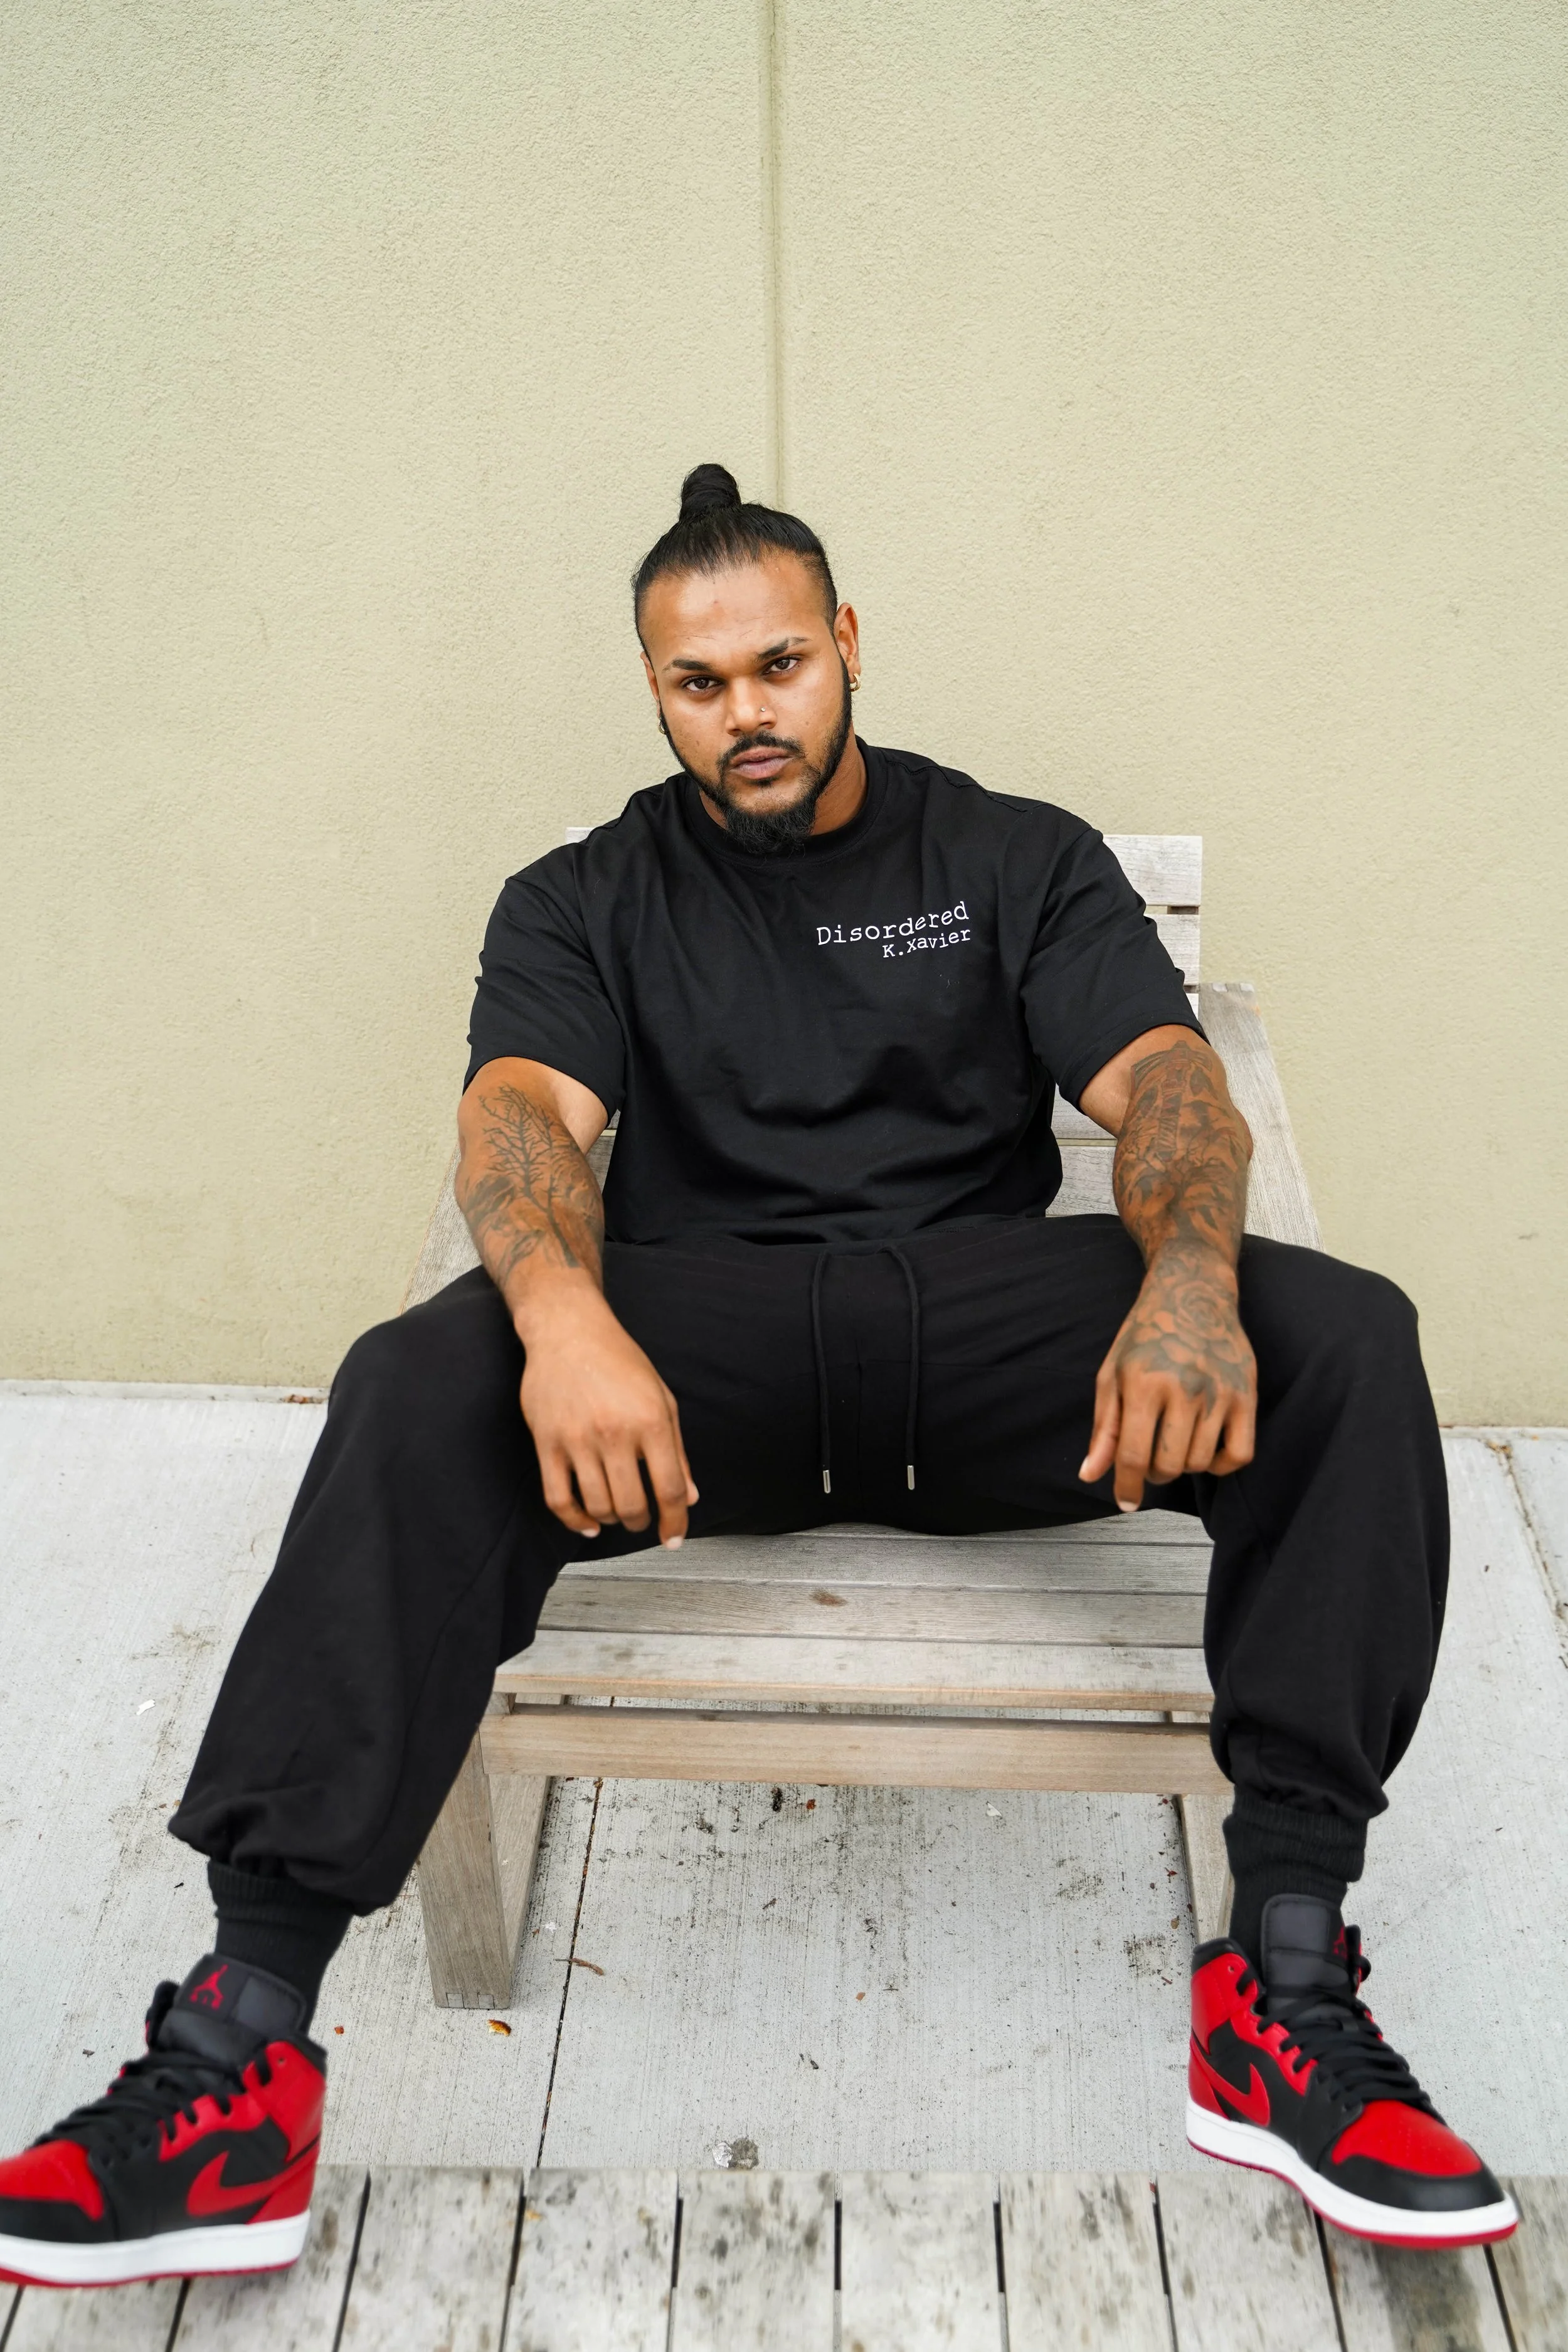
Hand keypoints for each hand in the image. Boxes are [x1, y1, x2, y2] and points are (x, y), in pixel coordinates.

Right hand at [518, 1288, 698, 1544]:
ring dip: (611, 1521)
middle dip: (640, 1522)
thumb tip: (688, 1497)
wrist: (567, 1330)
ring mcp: (577, 1440)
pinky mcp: (546, 1443)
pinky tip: (587, 1525)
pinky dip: (574, 1521)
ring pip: (597, 1506)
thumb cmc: (619, 1360)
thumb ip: (676, 1451)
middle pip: (631, 1505)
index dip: (675, 1521)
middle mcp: (614, 1433)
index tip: (674, 1537)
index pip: (668, 1489)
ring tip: (616, 1513)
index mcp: (650, 1421)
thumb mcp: (661, 1399)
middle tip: (642, 1519)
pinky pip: (558, 1498)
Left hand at [1078, 1246, 1255, 1511]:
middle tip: (1148, 1456)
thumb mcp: (1112, 1375)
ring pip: (1200, 1463)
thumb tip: (1090, 1475)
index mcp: (1143, 1384)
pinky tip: (1205, 1449)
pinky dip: (1221, 1464)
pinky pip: (1240, 1455)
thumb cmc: (1146, 1335)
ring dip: (1183, 1465)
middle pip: (1168, 1465)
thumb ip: (1104, 1429)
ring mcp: (1220, 1393)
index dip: (1127, 1487)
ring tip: (1172, 1444)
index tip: (1125, 1500)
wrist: (1192, 1293)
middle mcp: (1184, 1389)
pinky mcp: (1247, 1395)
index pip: (1134, 1456)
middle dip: (1152, 1473)